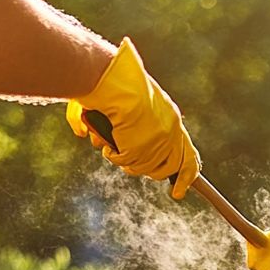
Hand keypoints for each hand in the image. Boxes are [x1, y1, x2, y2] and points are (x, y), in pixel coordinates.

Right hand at [66, 38, 200, 198]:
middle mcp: (171, 131)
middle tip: (130, 164)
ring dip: (128, 163)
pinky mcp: (144, 148)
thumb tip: (83, 132)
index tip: (179, 192)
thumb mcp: (118, 97)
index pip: (186, 153)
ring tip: (114, 149)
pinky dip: (115, 157)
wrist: (112, 78)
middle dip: (152, 172)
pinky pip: (128, 163)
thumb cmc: (111, 79)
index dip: (184, 175)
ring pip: (146, 168)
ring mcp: (159, 141)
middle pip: (169, 167)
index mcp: (170, 116)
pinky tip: (108, 145)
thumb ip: (105, 116)